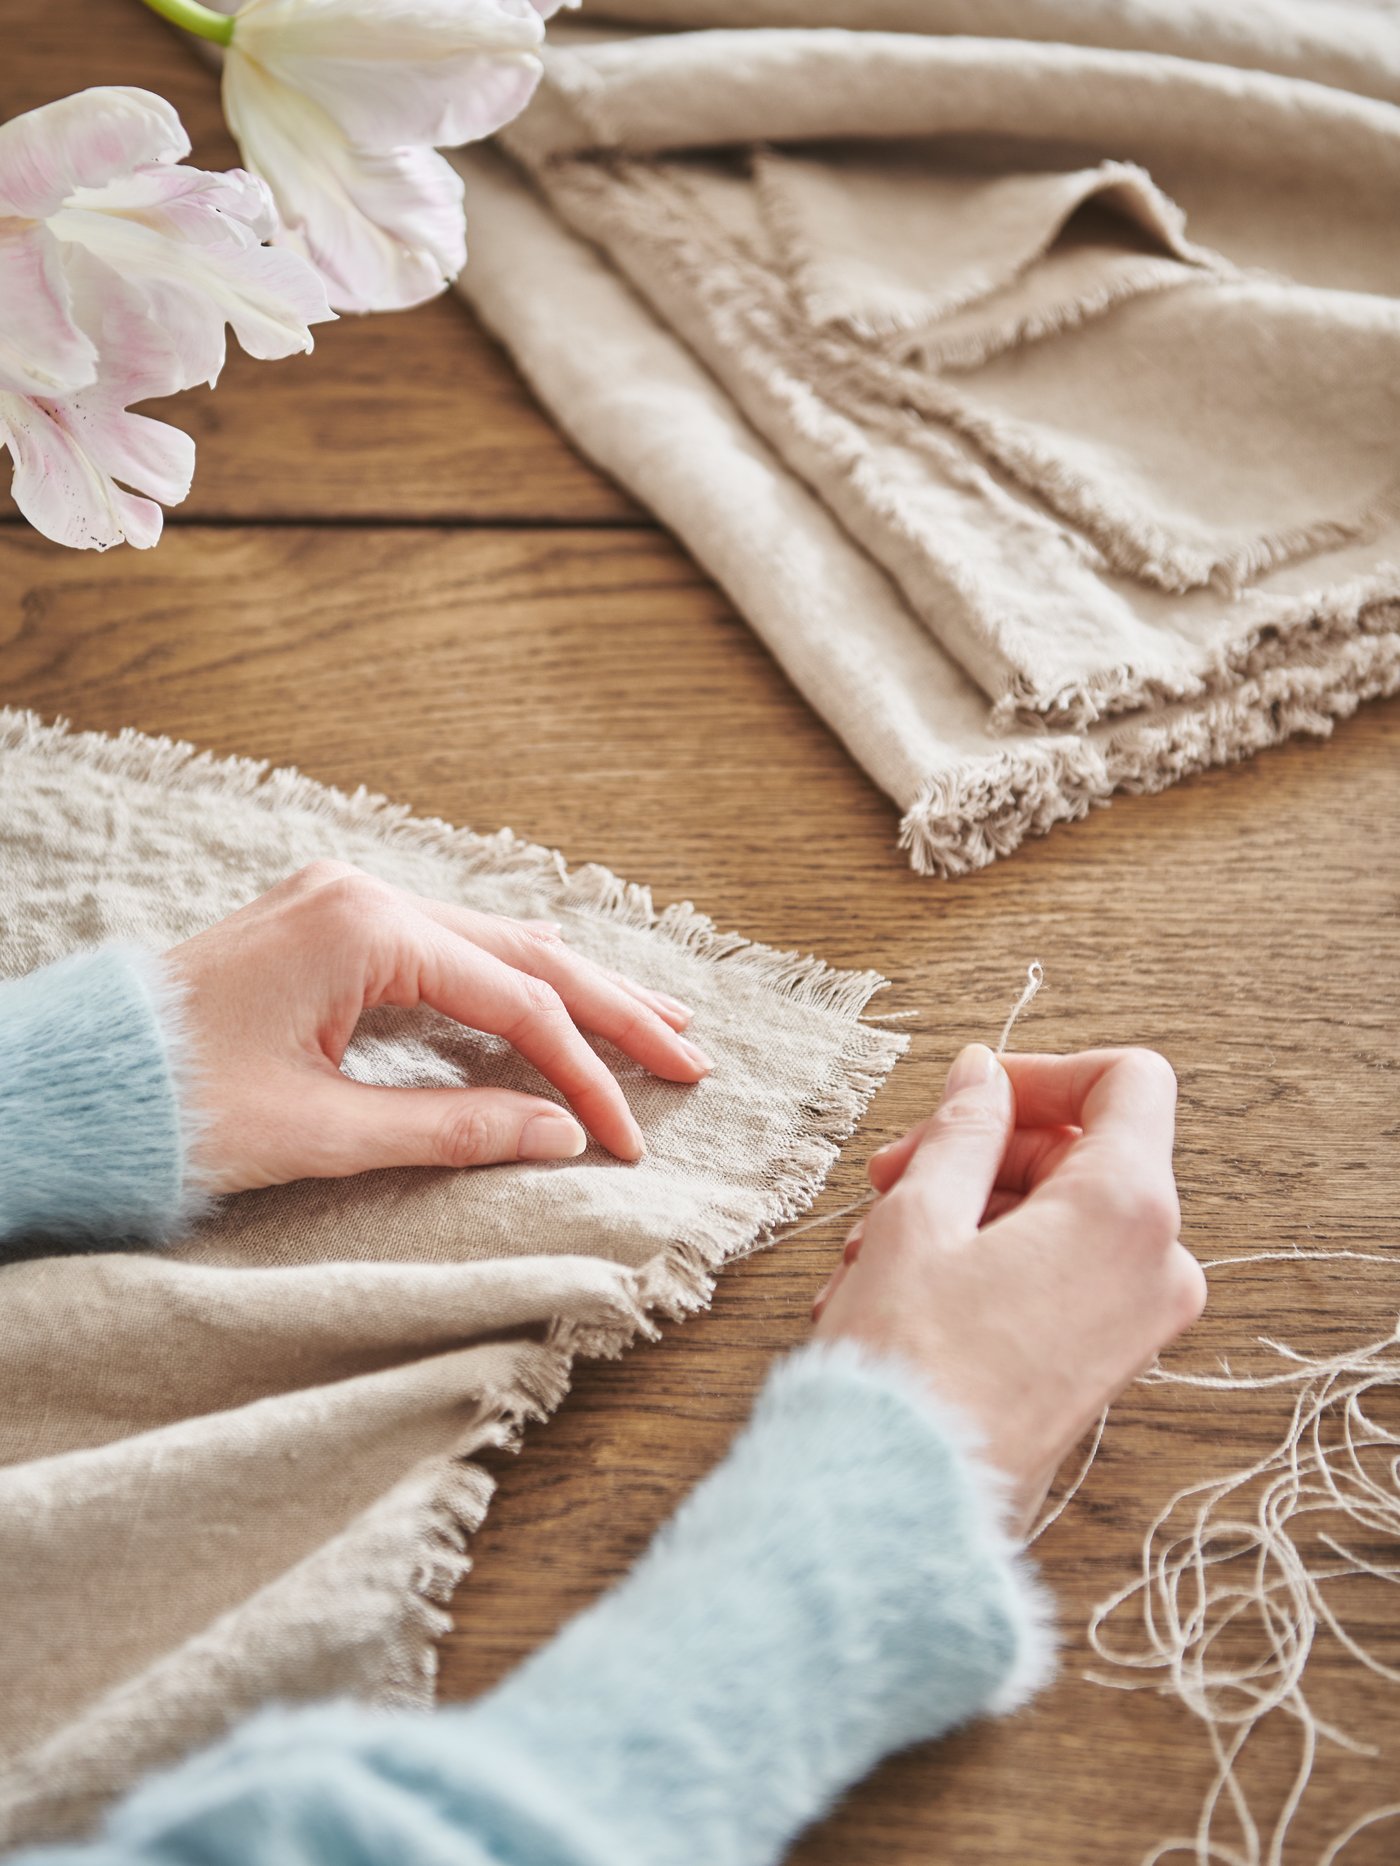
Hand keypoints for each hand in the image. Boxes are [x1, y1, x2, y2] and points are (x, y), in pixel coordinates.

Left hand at [164, 861, 712, 1193]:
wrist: (67, 1082)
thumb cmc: (174, 1107)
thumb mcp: (322, 1130)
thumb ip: (454, 1127)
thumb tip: (563, 1137)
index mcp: (364, 928)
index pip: (517, 1003)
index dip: (587, 1074)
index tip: (632, 1140)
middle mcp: (363, 894)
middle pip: (524, 952)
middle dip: (613, 1009)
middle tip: (693, 1055)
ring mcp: (343, 900)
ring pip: (491, 941)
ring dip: (573, 986)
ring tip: (656, 1021)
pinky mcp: (328, 923)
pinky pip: (446, 946)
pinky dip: (510, 979)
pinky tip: (558, 992)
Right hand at [812, 1044, 1205, 1533]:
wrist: (902, 1507)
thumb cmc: (908, 1364)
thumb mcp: (919, 1214)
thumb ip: (962, 1127)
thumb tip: (984, 1075)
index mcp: (1128, 1210)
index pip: (1127, 1082)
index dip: (1044, 1071)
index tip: (972, 1092)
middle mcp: (1156, 1265)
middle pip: (1080, 1151)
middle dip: (979, 1149)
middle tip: (889, 1175)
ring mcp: (1136, 1322)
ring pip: (1056, 1215)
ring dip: (962, 1210)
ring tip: (870, 1250)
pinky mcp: (1104, 1364)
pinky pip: (1053, 1275)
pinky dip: (980, 1261)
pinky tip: (893, 1289)